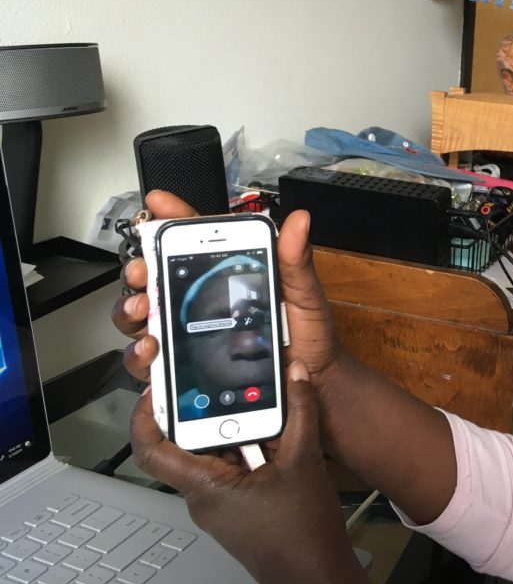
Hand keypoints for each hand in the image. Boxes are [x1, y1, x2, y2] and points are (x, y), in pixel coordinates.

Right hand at [112, 190, 344, 386]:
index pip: (194, 240)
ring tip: (142, 309)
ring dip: (131, 309)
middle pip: (155, 277)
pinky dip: (141, 355)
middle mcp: (200, 299)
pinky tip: (151, 351)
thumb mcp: (303, 292)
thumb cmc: (306, 332)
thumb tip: (300, 221)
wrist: (310, 379)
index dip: (173, 218)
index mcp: (226, 273)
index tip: (157, 204)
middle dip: (139, 269)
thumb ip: (296, 260)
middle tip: (142, 269)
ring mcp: (188, 332)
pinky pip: (152, 361)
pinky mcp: (184, 365)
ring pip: (143, 316)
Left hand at [131, 361, 367, 583]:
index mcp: (206, 486)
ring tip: (257, 403)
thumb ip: (301, 411)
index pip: (152, 451)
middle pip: (188, 444)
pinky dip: (249, 445)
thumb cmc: (302, 533)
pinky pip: (232, 466)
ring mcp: (221, 501)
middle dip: (206, 411)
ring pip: (215, 453)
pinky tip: (274, 432)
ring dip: (235, 428)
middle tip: (220, 381)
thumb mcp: (304, 460)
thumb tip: (295, 374)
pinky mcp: (237, 504)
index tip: (155, 389)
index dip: (145, 417)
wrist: (315, 576)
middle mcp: (205, 495)